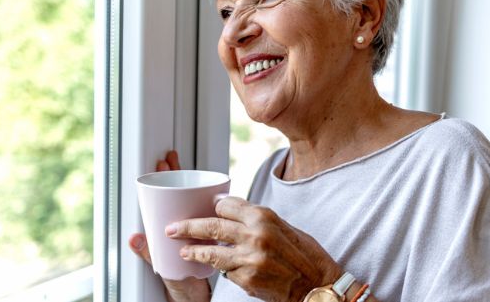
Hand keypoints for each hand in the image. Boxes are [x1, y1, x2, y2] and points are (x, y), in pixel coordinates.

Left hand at [128, 150, 210, 301]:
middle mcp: (182, 223)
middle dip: (174, 173)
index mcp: (169, 227)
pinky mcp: (211, 233)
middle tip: (170, 158)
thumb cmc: (177, 280)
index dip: (165, 178)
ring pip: (195, 199)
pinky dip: (212, 199)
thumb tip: (133, 238)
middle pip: (179, 191)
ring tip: (184, 166)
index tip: (162, 164)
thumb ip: (147, 253)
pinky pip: (212, 212)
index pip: (166, 196)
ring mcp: (197, 226)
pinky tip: (214, 190)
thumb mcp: (161, 264)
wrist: (195, 296)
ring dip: (190, 181)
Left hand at [166, 197, 342, 301]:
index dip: (213, 208)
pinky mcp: (247, 280)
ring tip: (183, 250)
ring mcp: (249, 259)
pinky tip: (218, 268)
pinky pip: (227, 272)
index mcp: (263, 216)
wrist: (317, 284)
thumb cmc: (305, 254)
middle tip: (172, 228)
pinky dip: (223, 269)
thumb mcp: (283, 226)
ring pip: (211, 252)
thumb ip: (255, 218)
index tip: (205, 210)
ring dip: (193, 251)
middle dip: (187, 226)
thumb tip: (228, 209)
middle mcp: (254, 235)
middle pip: (211, 226)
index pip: (224, 205)